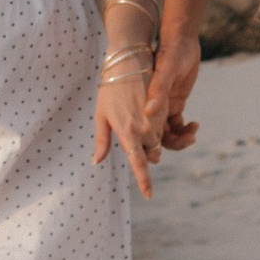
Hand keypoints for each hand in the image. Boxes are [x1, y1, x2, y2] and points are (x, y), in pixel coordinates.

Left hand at [94, 66, 162, 197]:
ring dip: (150, 138)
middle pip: (150, 153)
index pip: (138, 164)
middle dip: (145, 150)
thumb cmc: (109, 90)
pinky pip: (163, 127)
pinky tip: (144, 111)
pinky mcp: (163, 110)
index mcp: (127, 134)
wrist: (128, 63)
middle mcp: (143, 129)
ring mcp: (155, 120)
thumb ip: (102, 141)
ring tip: (135, 117)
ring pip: (157, 141)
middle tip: (131, 131)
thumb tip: (96, 162)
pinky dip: (156, 126)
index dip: (144, 181)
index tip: (149, 195)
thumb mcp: (101, 116)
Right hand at [149, 29, 201, 151]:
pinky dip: (185, 128)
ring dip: (180, 137)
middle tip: (189, 139)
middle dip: (172, 142)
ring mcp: (164, 105)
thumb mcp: (166, 70)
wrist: (182, 41)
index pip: (143, 128)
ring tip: (192, 133)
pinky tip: (195, 124)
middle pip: (157, 135)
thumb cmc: (172, 52)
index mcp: (144, 100)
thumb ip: (158, 90)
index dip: (151, 142)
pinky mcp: (176, 102)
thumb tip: (149, 111)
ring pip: (169, 131)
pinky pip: (177, 123)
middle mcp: (152, 106)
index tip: (167, 145)